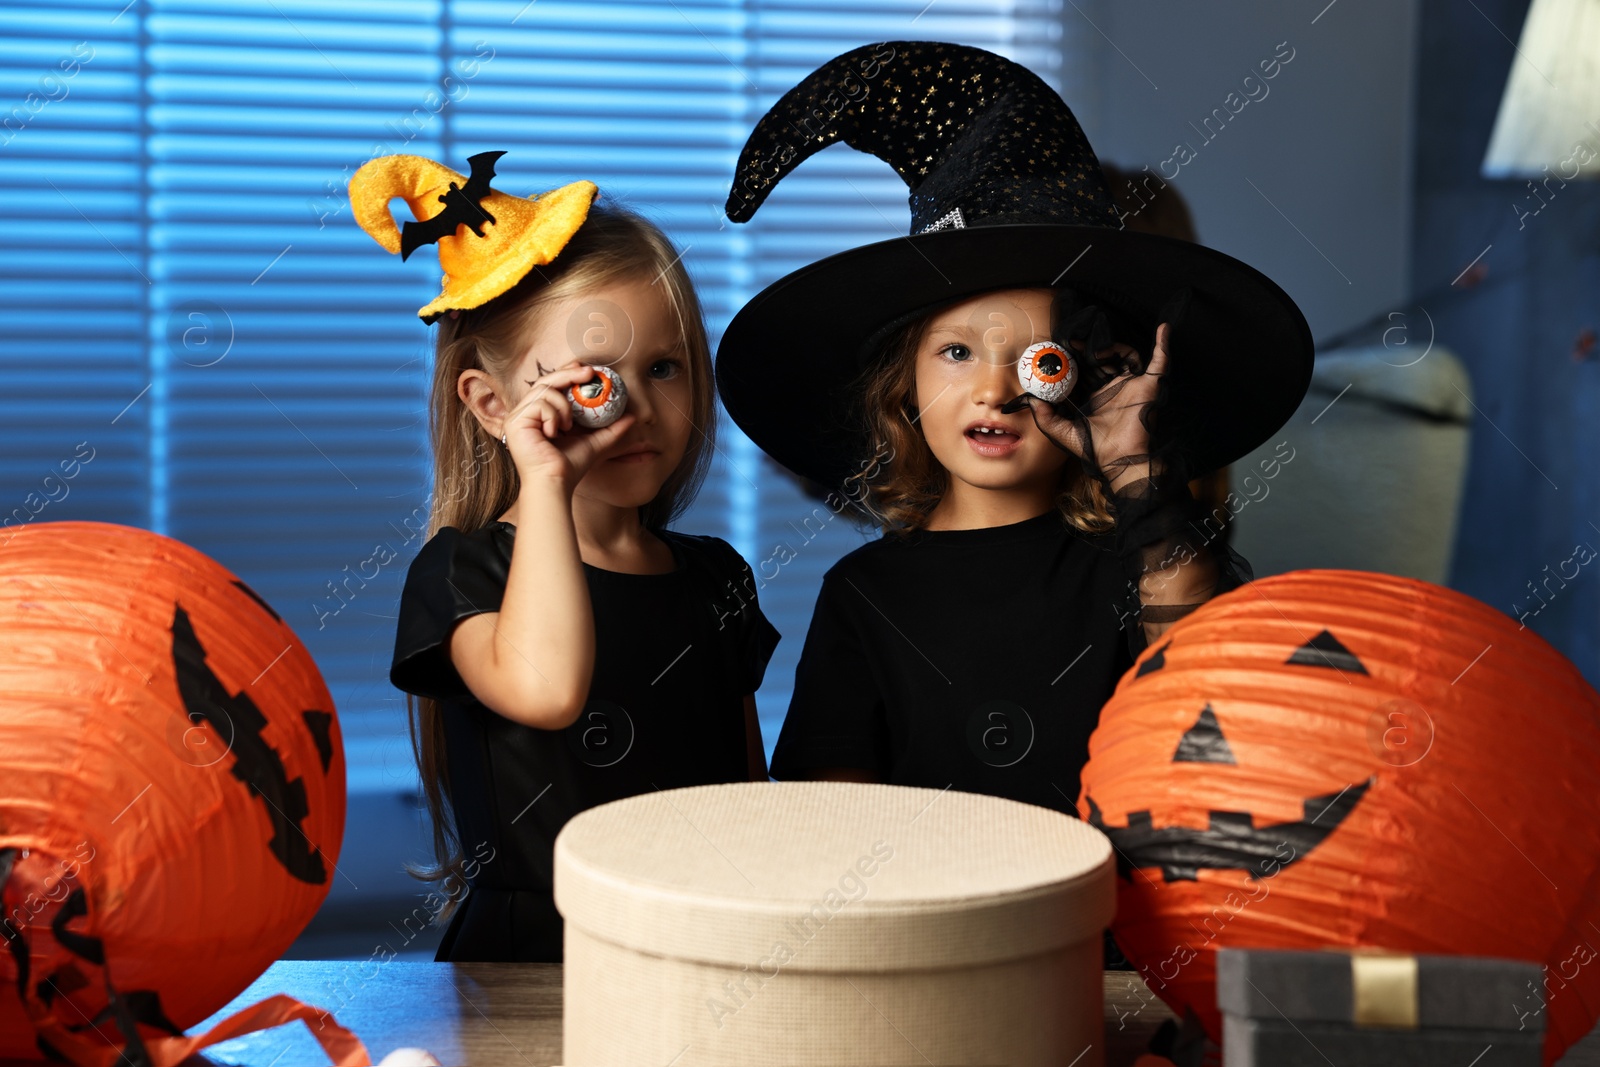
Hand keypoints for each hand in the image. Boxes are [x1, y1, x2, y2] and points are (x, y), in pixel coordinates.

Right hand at [502, 359, 637, 489]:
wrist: (556, 482)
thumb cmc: (570, 466)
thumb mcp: (595, 443)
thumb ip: (611, 429)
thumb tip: (632, 417)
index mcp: (541, 415)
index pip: (552, 386)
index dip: (567, 373)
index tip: (588, 370)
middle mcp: (526, 413)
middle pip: (546, 382)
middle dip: (568, 374)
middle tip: (589, 372)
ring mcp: (518, 417)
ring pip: (544, 391)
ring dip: (563, 405)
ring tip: (568, 425)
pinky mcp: (514, 422)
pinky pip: (539, 404)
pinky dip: (553, 415)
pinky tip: (554, 432)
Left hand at [1002, 322, 1171, 483]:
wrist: (1120, 459)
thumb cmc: (1094, 448)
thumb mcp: (1062, 432)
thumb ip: (1045, 417)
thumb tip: (1030, 399)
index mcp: (1095, 396)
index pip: (1084, 371)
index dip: (1073, 359)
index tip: (1059, 349)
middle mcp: (1113, 388)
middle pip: (1102, 360)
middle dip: (1088, 349)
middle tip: (1072, 342)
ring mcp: (1132, 385)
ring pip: (1125, 356)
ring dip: (1112, 348)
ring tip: (1096, 352)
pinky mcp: (1149, 386)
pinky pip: (1159, 362)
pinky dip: (1162, 345)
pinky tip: (1163, 329)